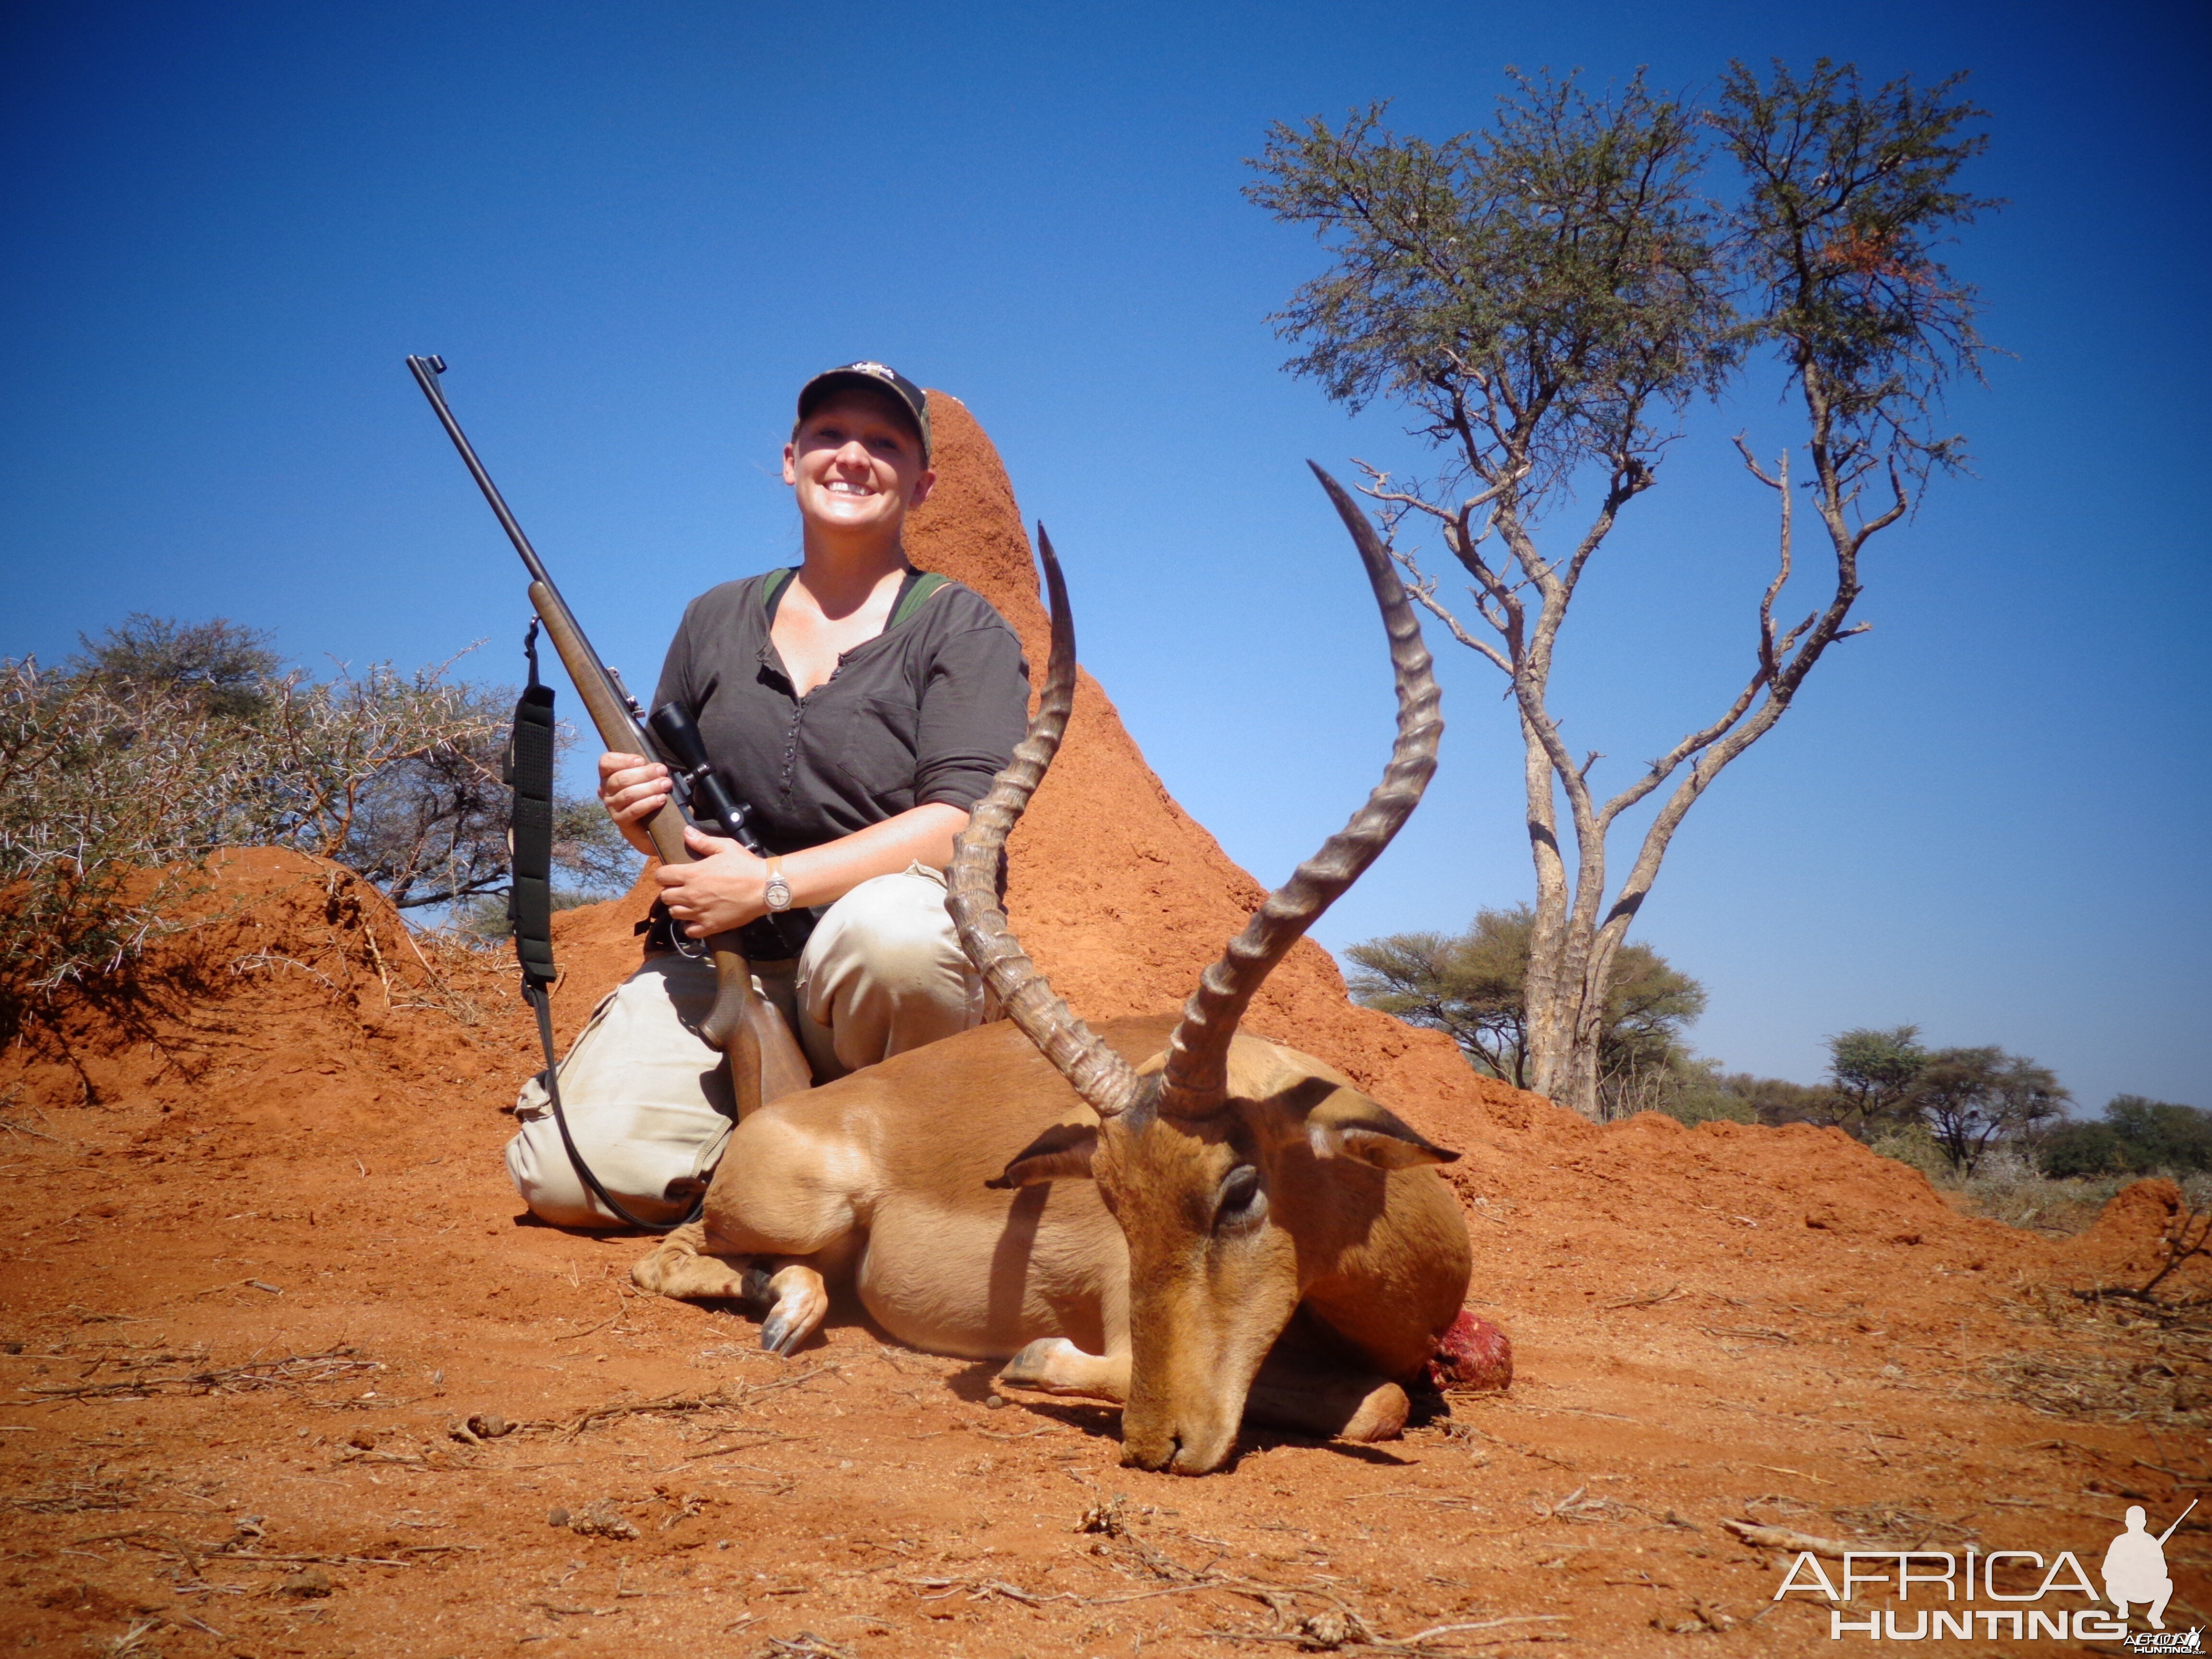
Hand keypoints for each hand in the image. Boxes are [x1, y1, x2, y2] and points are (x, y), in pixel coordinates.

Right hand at [598, 750, 672, 829]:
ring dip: (649, 787)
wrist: (643, 824)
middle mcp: (606, 790)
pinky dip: (649, 803)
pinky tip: (661, 799)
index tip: (642, 761)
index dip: (623, 760)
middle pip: (620, 778)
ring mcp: (611, 806)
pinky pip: (633, 810)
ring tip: (666, 784)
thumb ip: (645, 769)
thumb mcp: (642, 778)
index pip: (606, 762)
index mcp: (608, 775)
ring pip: (628, 794)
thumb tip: (658, 768)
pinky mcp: (619, 820)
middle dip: (644, 773)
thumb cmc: (644, 794)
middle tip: (662, 771)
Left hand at [651, 824, 766, 935]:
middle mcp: (691, 895)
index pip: (661, 876)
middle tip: (682, 889)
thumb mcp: (725, 847)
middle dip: (670, 891)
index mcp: (691, 874)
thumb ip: (702, 841)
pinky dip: (690, 926)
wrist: (765, 887)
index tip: (671, 874)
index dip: (664, 874)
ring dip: (679, 908)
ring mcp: (700, 912)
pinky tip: (697, 919)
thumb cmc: (746, 865)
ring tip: (690, 903)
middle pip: (664, 897)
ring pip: (674, 913)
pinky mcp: (711, 926)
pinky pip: (689, 931)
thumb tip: (685, 832)